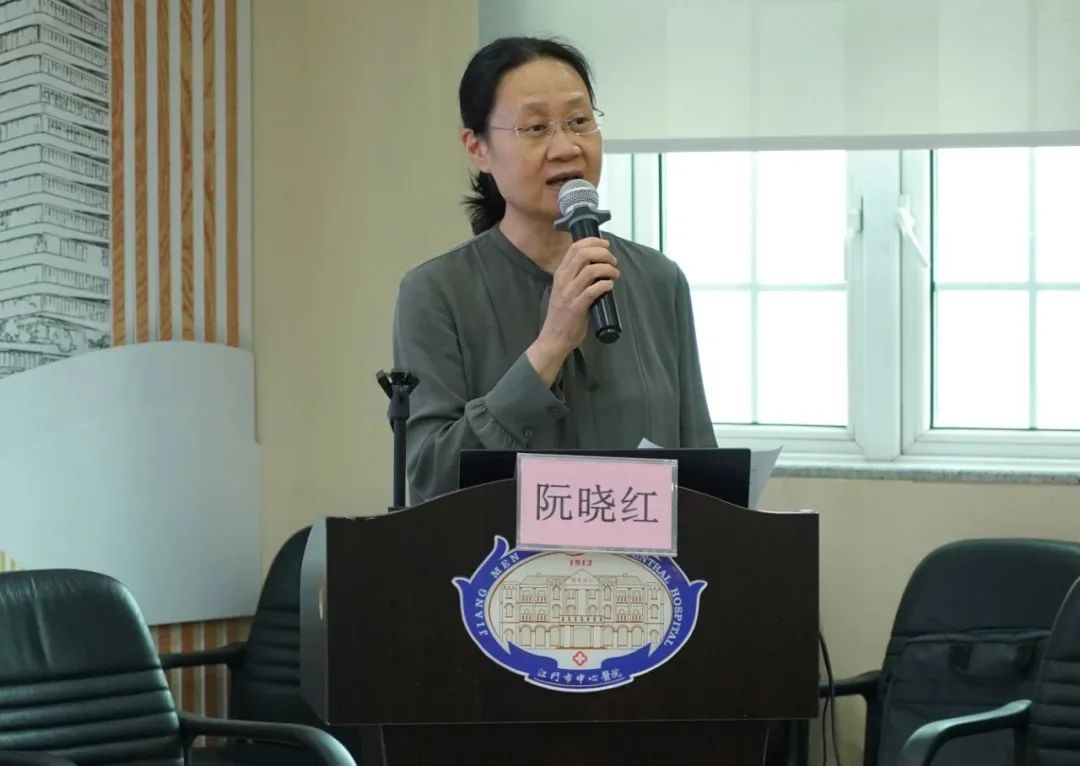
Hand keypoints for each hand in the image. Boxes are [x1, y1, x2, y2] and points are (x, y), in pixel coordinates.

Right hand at [526, 237, 618, 384]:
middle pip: (584, 253)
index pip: (575, 247)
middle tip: (613, 261)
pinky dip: (606, 285)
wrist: (554, 337)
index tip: (606, 245)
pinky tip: (610, 286)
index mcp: (560, 273)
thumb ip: (576, 277)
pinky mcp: (577, 306)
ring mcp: (569, 293)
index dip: (593, 241)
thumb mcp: (564, 290)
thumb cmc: (562, 314)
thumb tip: (597, 266)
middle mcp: (563, 280)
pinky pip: (594, 289)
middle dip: (603, 253)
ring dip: (608, 268)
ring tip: (614, 274)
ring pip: (591, 269)